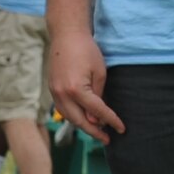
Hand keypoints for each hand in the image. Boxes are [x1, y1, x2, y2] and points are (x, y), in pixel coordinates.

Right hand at [49, 28, 123, 143]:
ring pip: (69, 118)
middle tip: (107, 138)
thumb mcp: (100, 73)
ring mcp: (55, 93)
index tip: (121, 129)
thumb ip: (99, 97)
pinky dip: (74, 116)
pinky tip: (84, 118)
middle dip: (94, 132)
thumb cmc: (86, 50)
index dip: (111, 121)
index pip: (97, 112)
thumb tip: (98, 117)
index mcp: (76, 90)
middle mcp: (63, 94)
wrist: (66, 35)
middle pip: (80, 121)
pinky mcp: (52, 89)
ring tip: (97, 131)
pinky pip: (63, 109)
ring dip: (83, 126)